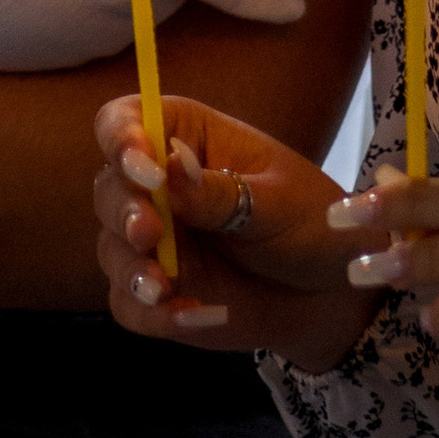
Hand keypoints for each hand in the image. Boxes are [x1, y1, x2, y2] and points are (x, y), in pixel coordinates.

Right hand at [92, 92, 377, 374]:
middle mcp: (157, 187)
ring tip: (162, 288)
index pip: (126, 121)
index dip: (121, 138)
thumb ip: (223, 192)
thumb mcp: (278, 203)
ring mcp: (152, 242)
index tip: (143, 168)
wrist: (329, 291)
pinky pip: (130, 305)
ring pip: (111, 249)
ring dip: (131, 268)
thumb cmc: (310, 223)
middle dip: (122, 210)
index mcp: (185, 139)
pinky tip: (191, 316)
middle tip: (149, 232)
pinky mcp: (153, 292)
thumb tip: (169, 167)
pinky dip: (153, 314)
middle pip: (108, 187)